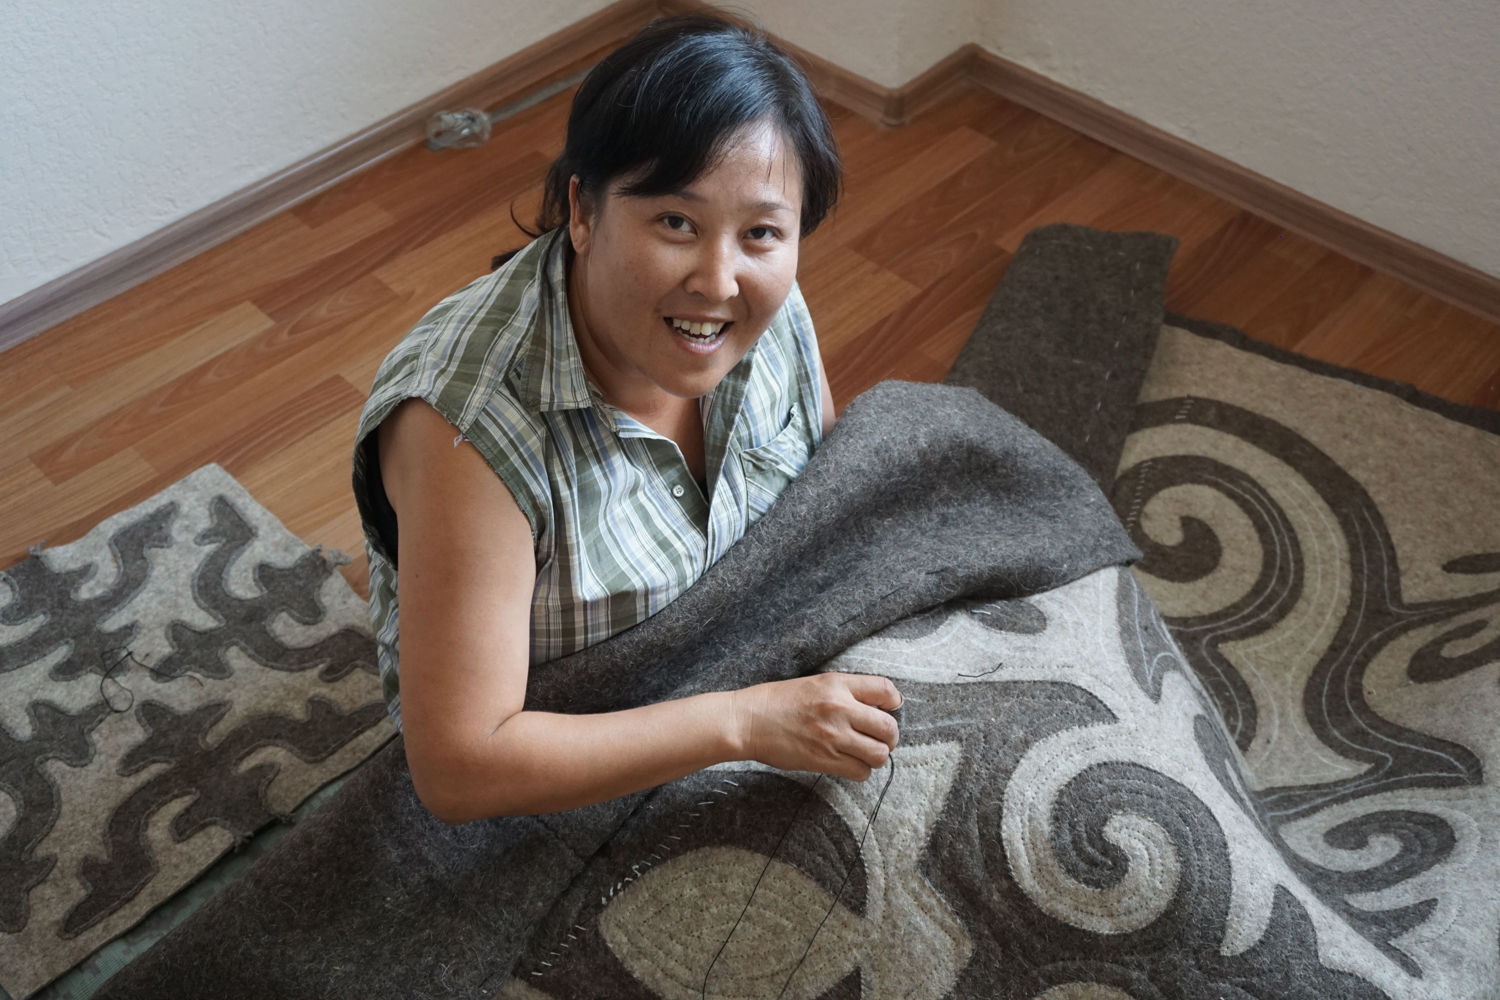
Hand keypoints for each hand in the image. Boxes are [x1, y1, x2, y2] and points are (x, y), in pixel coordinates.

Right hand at [731, 672, 901, 780]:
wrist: (748, 721)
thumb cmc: (777, 701)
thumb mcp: (814, 684)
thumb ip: (844, 692)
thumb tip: (874, 707)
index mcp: (837, 684)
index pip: (885, 689)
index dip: (894, 702)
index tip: (889, 709)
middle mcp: (839, 708)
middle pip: (889, 728)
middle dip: (890, 737)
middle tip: (879, 739)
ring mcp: (832, 736)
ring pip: (879, 754)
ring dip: (876, 756)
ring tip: (864, 753)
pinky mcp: (823, 760)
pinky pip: (860, 771)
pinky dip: (860, 770)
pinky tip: (849, 763)